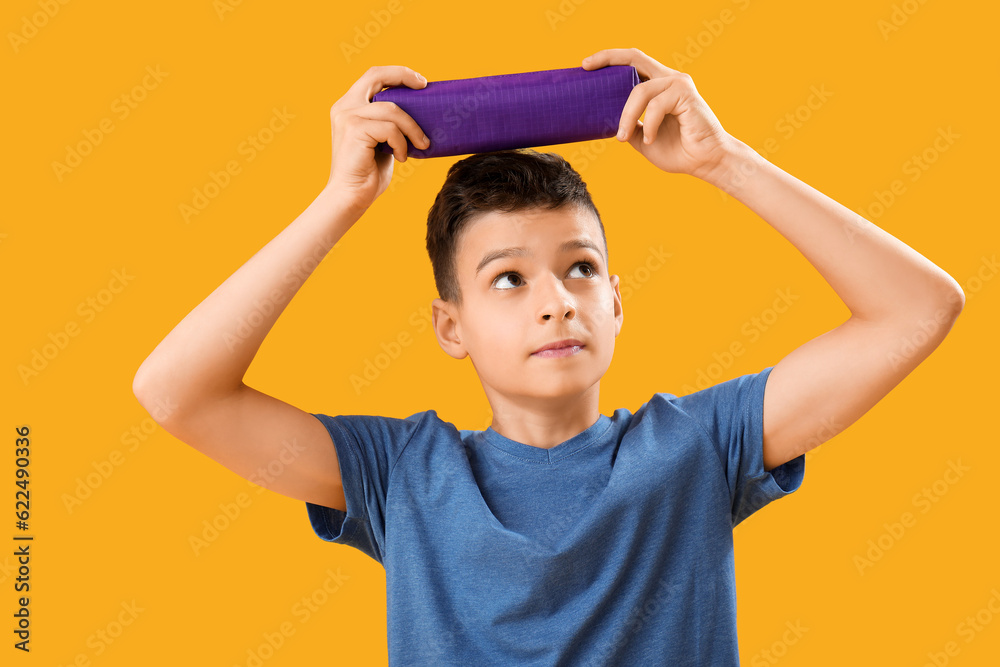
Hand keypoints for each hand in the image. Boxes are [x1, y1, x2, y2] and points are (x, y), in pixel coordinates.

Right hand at [326, 66, 430, 212]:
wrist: (351, 196)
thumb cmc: (369, 173)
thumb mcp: (382, 141)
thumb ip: (390, 124)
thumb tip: (422, 113)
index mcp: (349, 106)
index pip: (373, 76)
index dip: (397, 73)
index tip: (420, 82)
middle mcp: (344, 106)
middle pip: (376, 75)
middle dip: (404, 76)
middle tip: (425, 87)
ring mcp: (348, 117)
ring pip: (392, 110)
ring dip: (412, 128)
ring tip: (421, 145)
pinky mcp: (354, 130)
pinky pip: (390, 129)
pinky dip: (402, 143)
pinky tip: (401, 157)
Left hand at [582, 48, 733, 179]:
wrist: (705, 162)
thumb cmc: (678, 150)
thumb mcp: (642, 138)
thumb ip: (628, 126)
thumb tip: (603, 122)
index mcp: (658, 86)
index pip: (631, 63)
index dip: (609, 59)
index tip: (586, 65)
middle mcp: (668, 78)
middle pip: (634, 57)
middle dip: (608, 58)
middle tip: (586, 66)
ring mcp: (678, 84)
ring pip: (639, 90)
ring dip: (626, 115)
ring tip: (622, 137)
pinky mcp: (686, 94)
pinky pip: (655, 106)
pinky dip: (648, 125)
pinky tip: (650, 139)